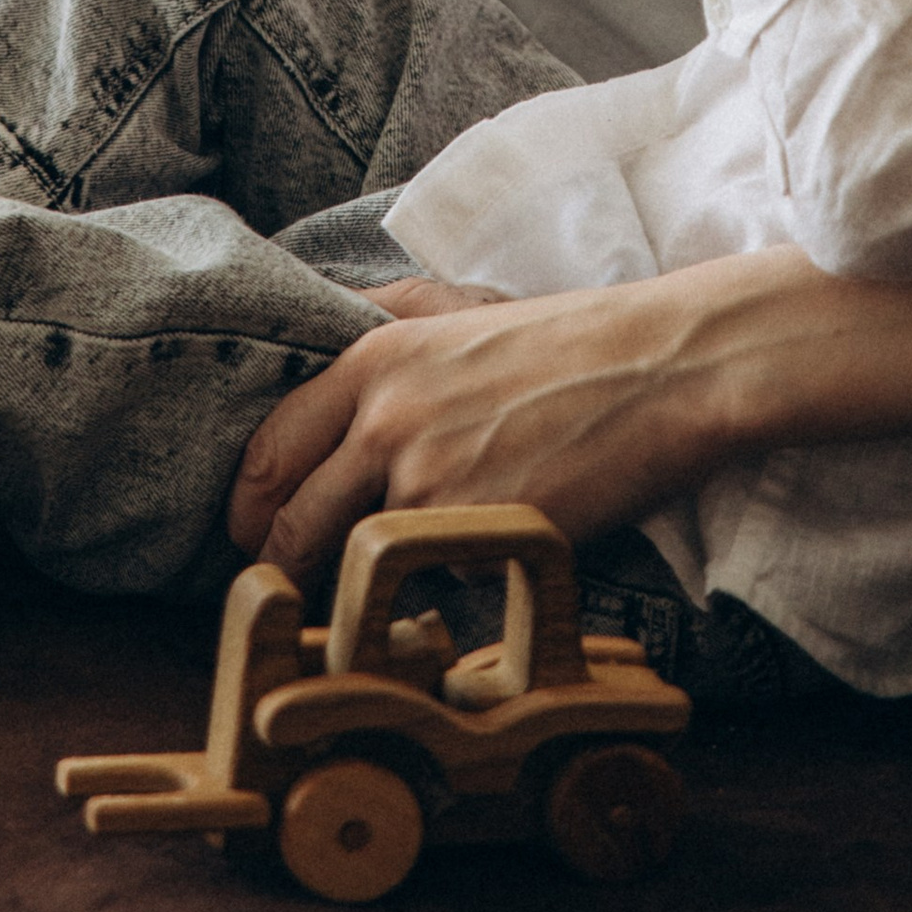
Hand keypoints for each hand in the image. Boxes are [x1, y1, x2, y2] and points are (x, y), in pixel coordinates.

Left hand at [226, 273, 718, 584]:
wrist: (661, 367)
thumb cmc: (569, 340)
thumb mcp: (462, 305)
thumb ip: (386, 316)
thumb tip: (323, 320)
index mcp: (375, 360)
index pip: (269, 450)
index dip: (251, 506)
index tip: (251, 535)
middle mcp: (386, 420)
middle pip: (291, 524)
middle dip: (283, 570)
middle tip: (292, 592)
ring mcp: (429, 483)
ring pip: (351, 567)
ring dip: (353, 594)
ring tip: (367, 606)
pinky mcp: (478, 534)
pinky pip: (430, 583)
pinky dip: (438, 590)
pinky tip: (463, 579)